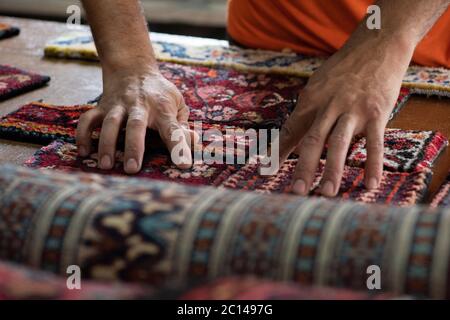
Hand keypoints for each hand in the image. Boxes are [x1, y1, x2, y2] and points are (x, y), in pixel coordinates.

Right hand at [76, 67, 193, 173]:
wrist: (132, 68)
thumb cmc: (160, 93)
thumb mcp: (177, 103)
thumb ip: (183, 125)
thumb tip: (194, 142)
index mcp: (162, 108)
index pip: (172, 128)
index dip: (179, 146)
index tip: (184, 165)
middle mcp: (139, 105)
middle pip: (136, 125)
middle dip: (134, 147)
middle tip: (132, 169)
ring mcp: (118, 105)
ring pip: (110, 123)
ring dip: (107, 144)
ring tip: (106, 165)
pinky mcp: (101, 107)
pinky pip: (88, 120)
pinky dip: (83, 135)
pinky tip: (84, 152)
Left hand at [279, 36, 413, 196]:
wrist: (376, 45)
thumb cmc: (342, 71)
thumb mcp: (318, 85)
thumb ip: (307, 112)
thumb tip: (294, 140)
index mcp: (310, 99)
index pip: (291, 129)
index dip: (279, 151)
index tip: (267, 171)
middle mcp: (329, 105)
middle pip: (313, 140)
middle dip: (304, 167)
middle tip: (296, 192)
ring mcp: (353, 109)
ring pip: (340, 143)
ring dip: (333, 170)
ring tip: (326, 193)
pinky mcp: (377, 112)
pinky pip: (375, 142)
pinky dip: (373, 164)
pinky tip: (370, 184)